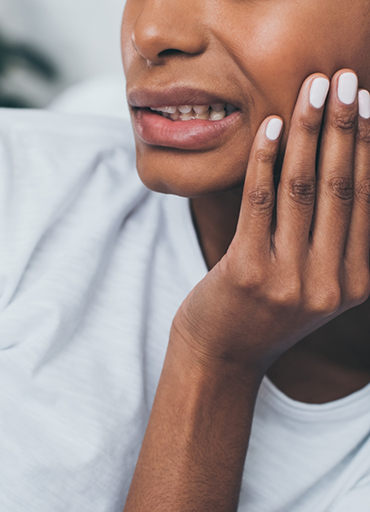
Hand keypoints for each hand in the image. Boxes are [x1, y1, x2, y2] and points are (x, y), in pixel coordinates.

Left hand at [172, 69, 369, 375]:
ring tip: (312, 88)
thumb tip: (344, 165)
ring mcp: (290, 280)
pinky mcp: (248, 271)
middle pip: (341, 186)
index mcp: (355, 283)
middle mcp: (330, 283)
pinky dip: (265, 158)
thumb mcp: (311, 282)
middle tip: (344, 78)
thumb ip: (334, 239)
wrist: (222, 353)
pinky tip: (270, 126)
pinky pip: (259, 200)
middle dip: (345, 125)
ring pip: (303, 188)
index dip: (368, 144)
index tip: (367, 101)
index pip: (366, 199)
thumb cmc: (264, 310)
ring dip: (308, 131)